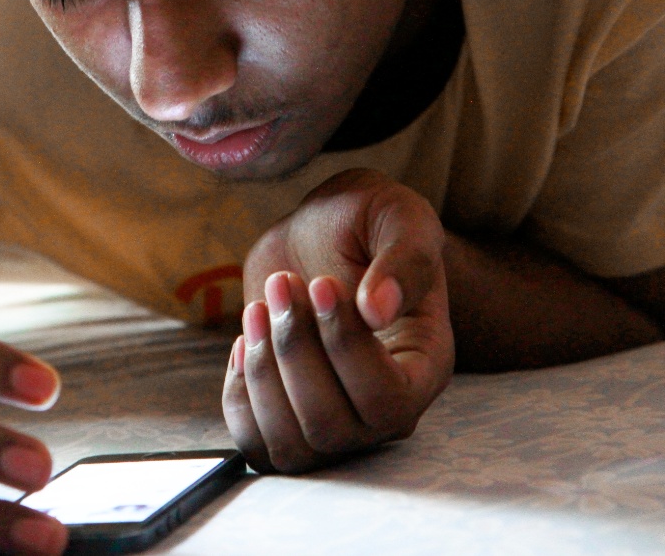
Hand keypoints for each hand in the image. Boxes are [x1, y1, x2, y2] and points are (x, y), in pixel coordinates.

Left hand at [223, 169, 453, 472]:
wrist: (322, 233)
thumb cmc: (369, 224)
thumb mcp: (398, 218)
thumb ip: (404, 260)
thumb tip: (378, 310)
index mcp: (425, 368)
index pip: (387, 399)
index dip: (345, 348)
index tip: (321, 281)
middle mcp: (384, 410)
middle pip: (331, 427)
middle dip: (295, 352)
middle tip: (282, 284)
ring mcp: (335, 422)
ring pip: (291, 446)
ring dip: (263, 375)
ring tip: (258, 308)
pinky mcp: (287, 418)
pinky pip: (255, 444)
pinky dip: (239, 397)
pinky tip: (246, 341)